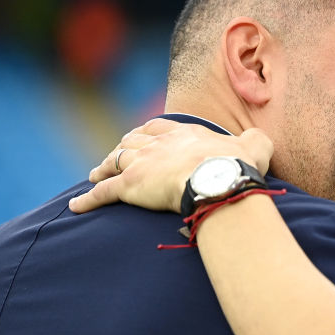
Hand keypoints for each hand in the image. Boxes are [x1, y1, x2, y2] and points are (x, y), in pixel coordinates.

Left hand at [68, 118, 273, 213]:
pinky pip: (103, 193)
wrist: (218, 179)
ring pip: (114, 161)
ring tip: (95, 175)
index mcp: (185, 134)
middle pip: (133, 141)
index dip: (150, 132)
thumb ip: (255, 139)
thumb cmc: (237, 165)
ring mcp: (142, 163)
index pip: (160, 127)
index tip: (144, 136)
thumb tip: (258, 139)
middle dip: (123, 147)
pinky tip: (76, 207)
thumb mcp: (256, 145)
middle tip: (117, 155)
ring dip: (103, 167)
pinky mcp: (130, 186)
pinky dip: (88, 200)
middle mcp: (158, 144)